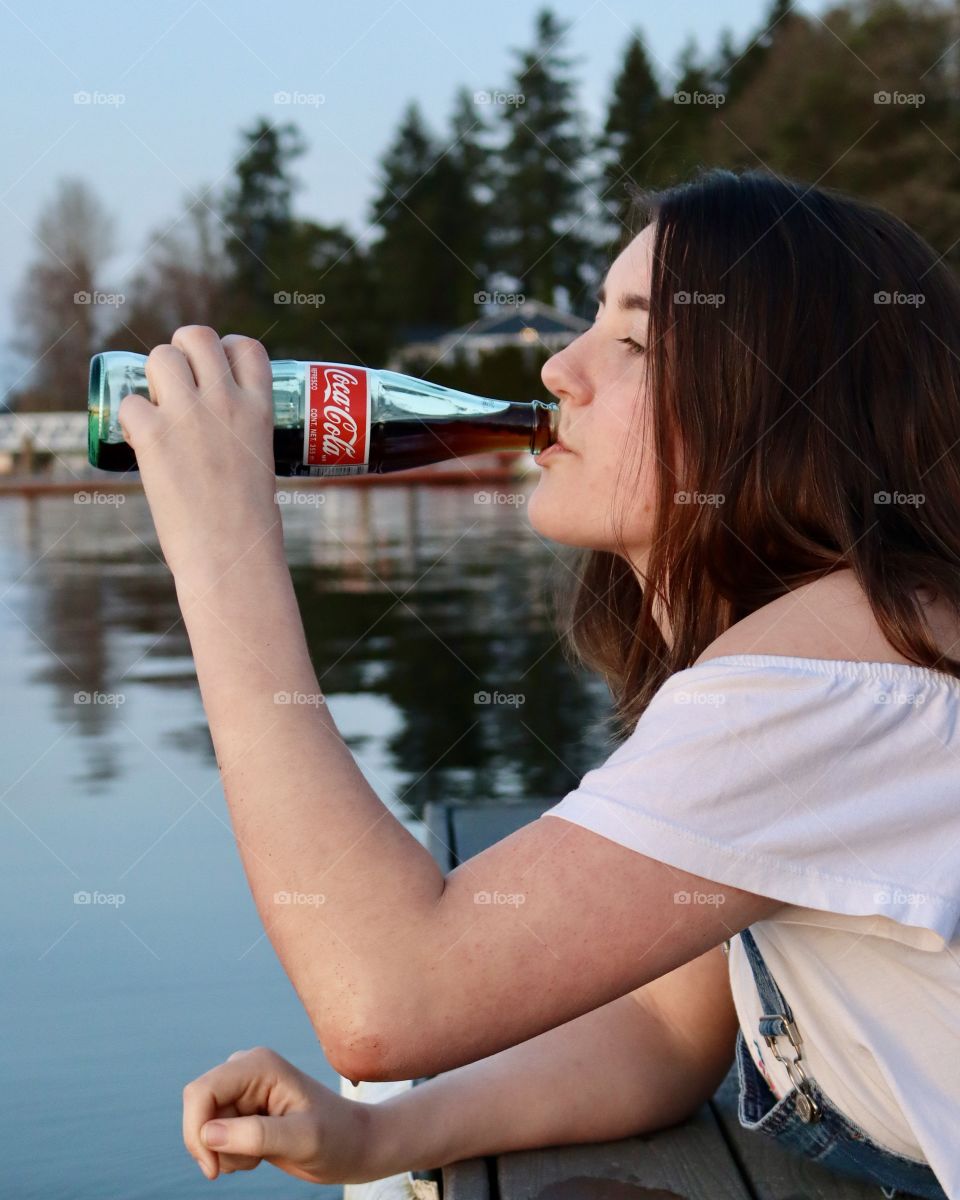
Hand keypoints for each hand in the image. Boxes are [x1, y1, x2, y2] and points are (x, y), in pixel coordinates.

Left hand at [117, 327, 284, 581]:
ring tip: (157, 404)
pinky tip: (139, 438)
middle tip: (177, 381)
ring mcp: (188, 416)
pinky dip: (130, 418)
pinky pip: (129, 403)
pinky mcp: (153, 435)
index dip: (226, 349)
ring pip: (160, 357)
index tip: (216, 368)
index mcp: (260, 408)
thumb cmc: (251, 526)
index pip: (245, 347)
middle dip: (182, 351)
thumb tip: (223, 439)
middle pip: (196, 336)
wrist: (230, 555)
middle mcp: (225, 401)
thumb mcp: (262, 464)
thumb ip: (243, 437)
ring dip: (154, 376)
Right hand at [182, 1046, 374, 1184]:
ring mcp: (244, 1089)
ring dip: (225, 1152)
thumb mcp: (302, 1139)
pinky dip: (230, 1154)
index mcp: (259, 1065)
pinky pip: (215, 1135)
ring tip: (263, 1156)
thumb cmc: (337, 1138)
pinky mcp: (244, 1109)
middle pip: (198, 1108)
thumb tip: (209, 1133)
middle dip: (213, 1145)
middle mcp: (246, 1070)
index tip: (212, 1170)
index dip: (195, 1131)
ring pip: (205, 1126)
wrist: (354, 1145)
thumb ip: (257, 1135)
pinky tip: (260, 1153)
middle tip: (249, 1164)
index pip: (201, 1091)